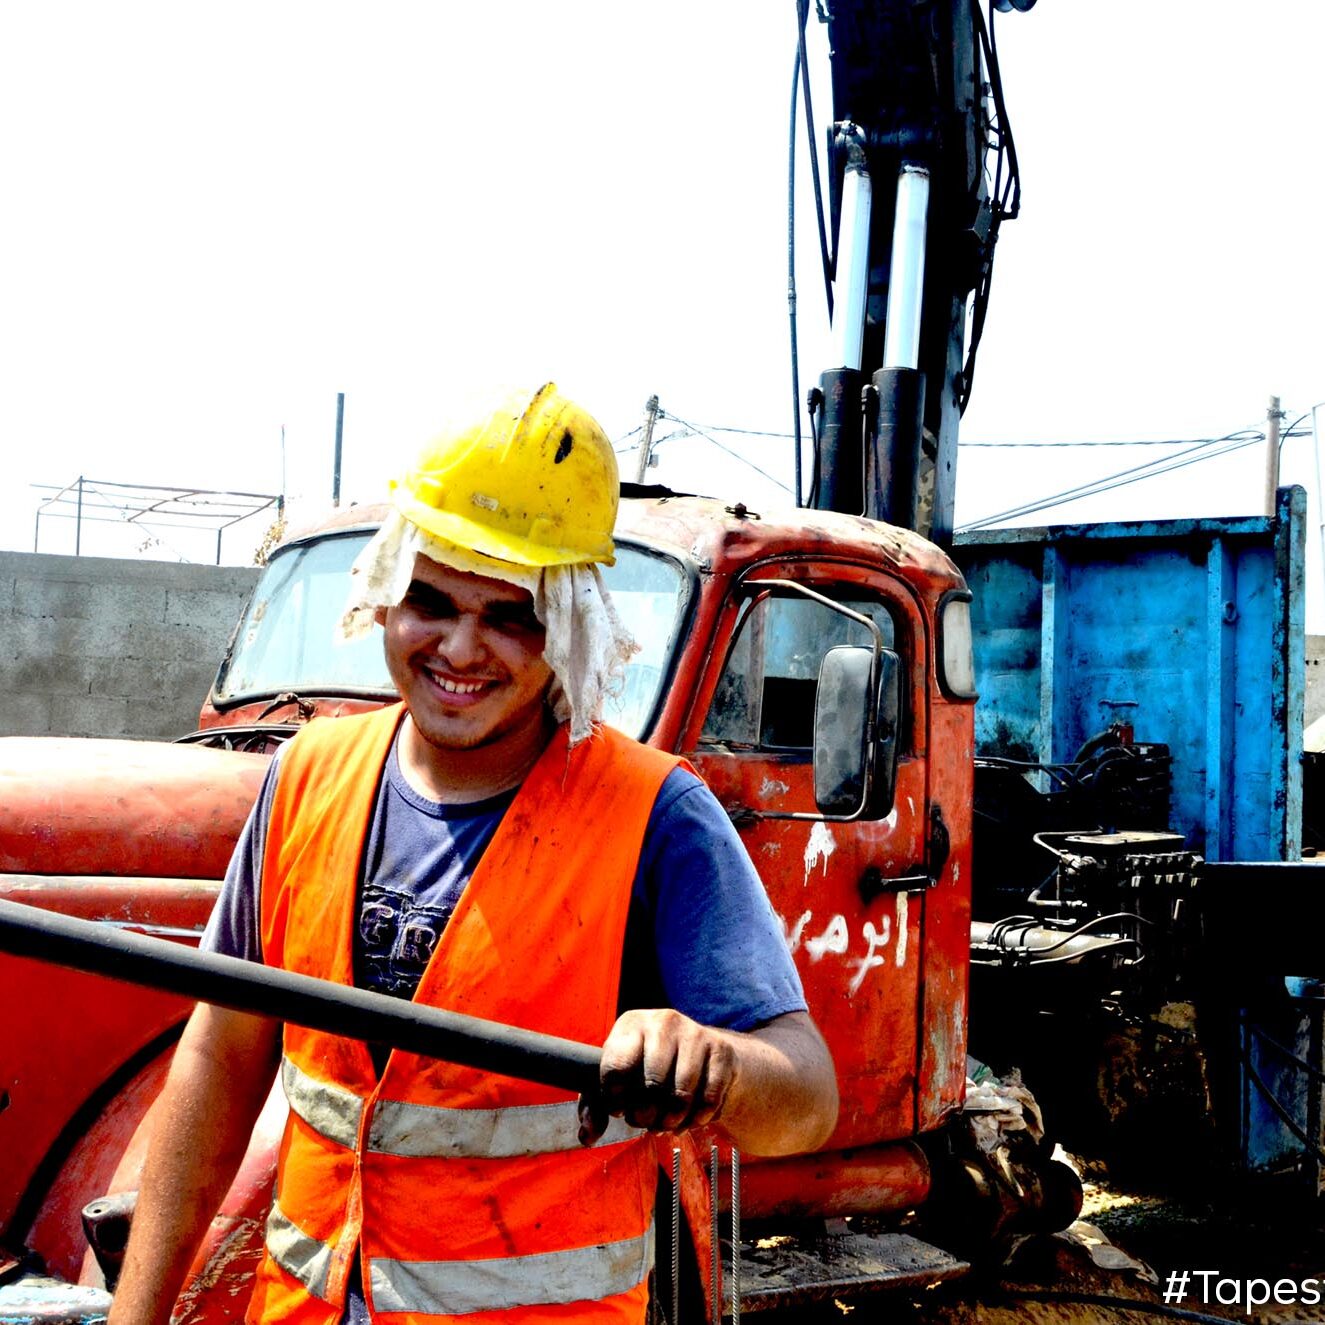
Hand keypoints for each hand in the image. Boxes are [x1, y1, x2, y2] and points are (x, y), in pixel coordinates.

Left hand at [577, 1009, 736, 1146]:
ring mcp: (694, 1033)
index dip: (615, 1098)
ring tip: (664, 1122)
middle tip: (644, 1120)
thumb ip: (596, 1108)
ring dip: (671, 1120)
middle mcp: (662, 1021)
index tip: (620, 1107)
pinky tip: (688, 1118)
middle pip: (651, 1083)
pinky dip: (696, 1119)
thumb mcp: (620, 1080)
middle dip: (645, 1115)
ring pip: (681, 1094)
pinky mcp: (720, 1051)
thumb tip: (588, 1136)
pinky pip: (708, 1099)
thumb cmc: (650, 1069)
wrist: (702, 1054)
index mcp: (631, 1024)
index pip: (615, 1066)